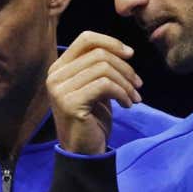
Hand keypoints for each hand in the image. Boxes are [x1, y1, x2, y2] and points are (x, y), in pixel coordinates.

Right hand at [46, 31, 142, 154]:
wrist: (84, 152)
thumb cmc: (92, 119)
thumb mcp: (96, 87)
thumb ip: (100, 67)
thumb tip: (125, 50)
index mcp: (59, 68)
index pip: (85, 39)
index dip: (111, 42)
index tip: (130, 54)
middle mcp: (55, 76)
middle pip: (99, 54)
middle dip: (125, 68)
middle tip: (138, 85)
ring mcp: (60, 90)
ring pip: (103, 69)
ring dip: (126, 83)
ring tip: (133, 97)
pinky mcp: (70, 103)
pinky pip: (104, 85)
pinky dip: (122, 93)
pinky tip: (127, 105)